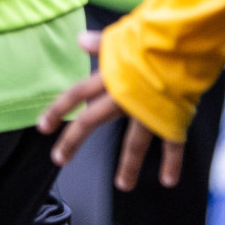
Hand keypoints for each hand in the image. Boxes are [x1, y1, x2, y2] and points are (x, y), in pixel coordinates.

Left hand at [37, 30, 182, 190]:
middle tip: (58, 159)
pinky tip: (169, 181)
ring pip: (134, 143)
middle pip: (92, 120)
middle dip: (73, 141)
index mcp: (109, 77)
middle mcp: (122, 96)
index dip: (57, 109)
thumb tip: (80, 39)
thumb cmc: (152, 39)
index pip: (76, 94)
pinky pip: (172, 144)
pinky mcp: (172, 117)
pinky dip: (172, 163)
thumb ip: (101, 44)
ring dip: (129, 166)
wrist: (183, 46)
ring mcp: (147, 110)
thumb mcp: (122, 38)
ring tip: (123, 186)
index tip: (41, 127)